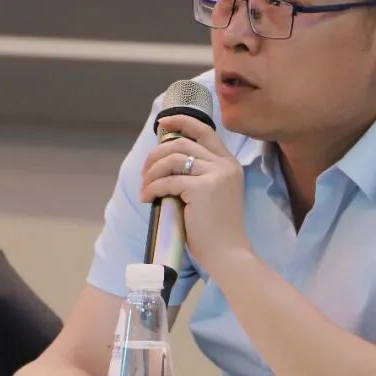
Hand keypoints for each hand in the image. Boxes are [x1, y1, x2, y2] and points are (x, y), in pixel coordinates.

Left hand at [140, 115, 250, 269]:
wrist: (229, 253)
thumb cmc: (217, 230)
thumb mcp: (214, 194)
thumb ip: (199, 175)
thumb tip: (166, 163)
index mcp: (230, 164)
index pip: (205, 131)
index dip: (181, 122)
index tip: (162, 123)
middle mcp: (225, 165)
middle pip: (182, 144)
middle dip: (156, 154)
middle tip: (145, 171)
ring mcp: (215, 175)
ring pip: (172, 159)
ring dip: (152, 172)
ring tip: (145, 187)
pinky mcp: (202, 189)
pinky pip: (168, 181)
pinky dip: (153, 188)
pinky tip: (148, 198)